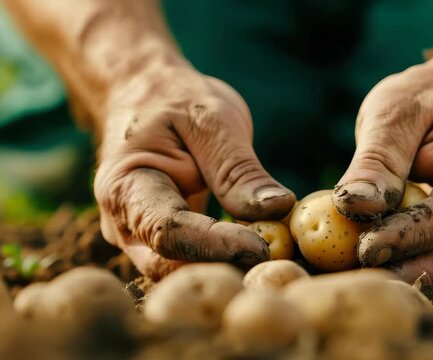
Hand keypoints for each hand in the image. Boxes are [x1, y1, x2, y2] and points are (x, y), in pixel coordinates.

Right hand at [94, 65, 294, 279]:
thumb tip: (279, 208)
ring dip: (227, 268)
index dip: (216, 245)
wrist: (145, 95)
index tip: (262, 247)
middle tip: (275, 263)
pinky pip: (192, 261)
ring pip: (182, 270)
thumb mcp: (211, 119)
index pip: (169, 231)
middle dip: (223, 268)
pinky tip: (261, 250)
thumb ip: (238, 169)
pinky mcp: (163, 242)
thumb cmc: (175, 100)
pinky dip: (225, 260)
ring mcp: (140, 238)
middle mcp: (124, 224)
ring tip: (273, 257)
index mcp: (126, 187)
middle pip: (171, 265)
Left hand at [333, 48, 432, 282]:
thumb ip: (378, 160)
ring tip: (355, 276)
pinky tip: (368, 263)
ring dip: (402, 270)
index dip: (407, 236)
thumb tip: (354, 206)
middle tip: (353, 279)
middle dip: (403, 267)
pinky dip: (405, 257)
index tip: (364, 251)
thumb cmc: (432, 96)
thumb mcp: (399, 111)